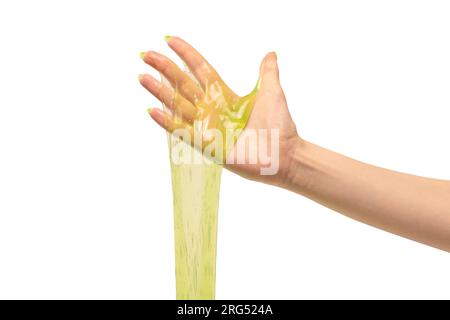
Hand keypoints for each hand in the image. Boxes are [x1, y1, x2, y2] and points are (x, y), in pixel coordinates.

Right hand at [139, 36, 299, 185]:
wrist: (285, 155)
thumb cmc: (280, 126)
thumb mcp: (272, 92)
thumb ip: (267, 72)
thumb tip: (270, 54)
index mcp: (226, 96)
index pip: (200, 70)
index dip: (186, 55)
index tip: (170, 40)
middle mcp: (213, 110)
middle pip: (184, 85)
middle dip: (165, 69)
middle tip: (146, 54)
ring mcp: (208, 128)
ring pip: (179, 106)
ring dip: (160, 92)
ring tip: (143, 77)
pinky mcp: (208, 146)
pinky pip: (183, 132)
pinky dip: (167, 123)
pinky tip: (152, 110)